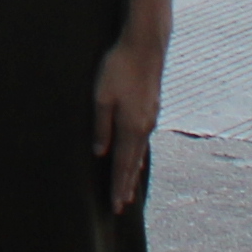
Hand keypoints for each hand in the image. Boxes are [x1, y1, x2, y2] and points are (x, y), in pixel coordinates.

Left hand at [94, 25, 165, 216]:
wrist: (145, 45)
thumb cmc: (118, 68)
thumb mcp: (101, 96)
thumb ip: (101, 126)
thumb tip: (99, 153)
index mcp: (131, 127)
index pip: (122, 164)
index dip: (118, 186)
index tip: (116, 205)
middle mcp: (144, 127)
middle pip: (133, 163)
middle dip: (126, 185)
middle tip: (121, 206)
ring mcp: (150, 118)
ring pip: (140, 152)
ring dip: (133, 171)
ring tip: (129, 188)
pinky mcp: (152, 109)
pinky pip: (144, 140)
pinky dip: (139, 155)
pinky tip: (138, 158)